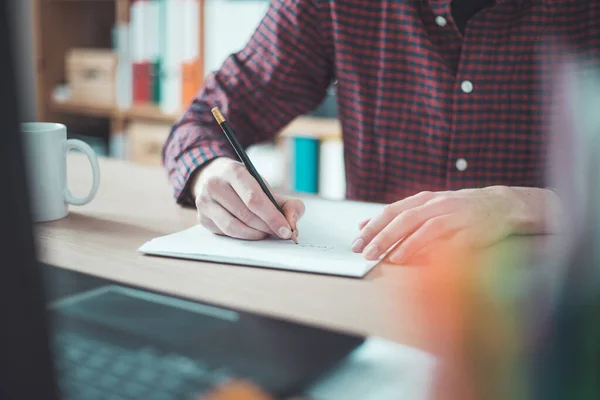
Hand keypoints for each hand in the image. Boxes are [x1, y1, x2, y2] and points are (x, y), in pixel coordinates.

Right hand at [192, 157, 304, 239]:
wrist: (214, 177)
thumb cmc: (245, 184)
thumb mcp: (264, 185)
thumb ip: (286, 203)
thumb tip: (292, 224)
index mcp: (232, 171)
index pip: (254, 198)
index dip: (272, 217)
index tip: (286, 230)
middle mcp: (214, 185)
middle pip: (245, 215)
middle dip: (267, 227)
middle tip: (279, 233)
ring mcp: (204, 202)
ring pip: (233, 227)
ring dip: (254, 234)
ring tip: (266, 232)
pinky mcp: (202, 218)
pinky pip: (225, 233)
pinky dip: (242, 236)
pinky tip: (251, 232)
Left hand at [352, 186, 560, 263]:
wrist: (502, 205)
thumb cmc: (459, 210)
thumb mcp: (427, 207)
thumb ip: (397, 216)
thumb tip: (363, 224)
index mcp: (424, 199)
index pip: (392, 211)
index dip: (373, 226)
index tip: (356, 241)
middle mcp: (438, 203)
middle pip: (405, 218)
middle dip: (383, 236)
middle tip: (366, 252)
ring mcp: (456, 214)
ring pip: (425, 227)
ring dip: (405, 243)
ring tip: (389, 258)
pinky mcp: (473, 228)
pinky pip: (451, 239)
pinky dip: (435, 248)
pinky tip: (422, 259)